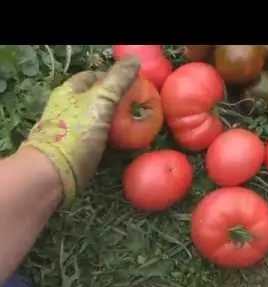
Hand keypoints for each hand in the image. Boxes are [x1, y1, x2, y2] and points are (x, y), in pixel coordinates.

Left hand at [21, 56, 139, 206]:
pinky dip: (116, 139)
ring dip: (120, 122)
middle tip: (140, 106)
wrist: (55, 173)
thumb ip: (118, 81)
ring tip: (139, 124)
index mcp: (70, 91)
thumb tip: (134, 60)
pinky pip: (103, 139)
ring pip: (102, 120)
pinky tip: (129, 142)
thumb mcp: (100, 101)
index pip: (95, 76)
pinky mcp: (82, 149)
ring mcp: (75, 130)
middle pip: (100, 99)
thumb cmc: (75, 132)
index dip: (115, 77)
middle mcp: (71, 108)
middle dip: (120, 101)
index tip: (135, 85)